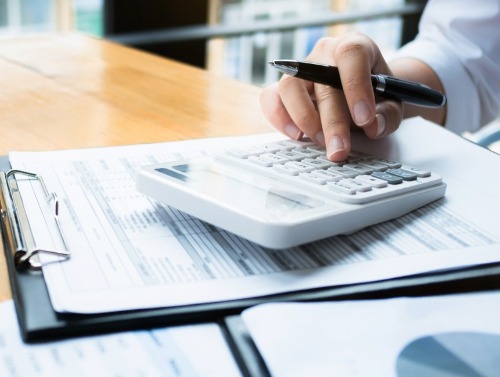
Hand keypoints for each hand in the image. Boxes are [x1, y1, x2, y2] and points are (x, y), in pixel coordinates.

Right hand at [260, 33, 402, 160]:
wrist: (362, 93)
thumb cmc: (376, 94)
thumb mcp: (392, 103)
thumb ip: (387, 114)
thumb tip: (373, 127)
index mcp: (355, 46)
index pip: (351, 55)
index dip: (356, 87)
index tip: (364, 119)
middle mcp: (323, 54)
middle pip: (321, 82)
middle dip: (332, 122)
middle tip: (340, 149)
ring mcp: (300, 71)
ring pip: (290, 87)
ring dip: (305, 119)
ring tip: (321, 142)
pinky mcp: (284, 89)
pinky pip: (270, 98)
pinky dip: (279, 118)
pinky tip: (296, 136)